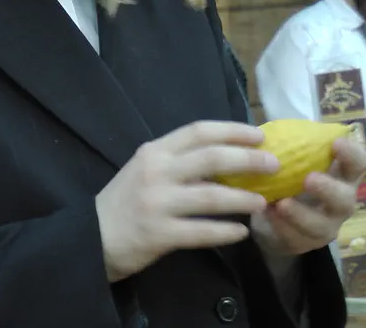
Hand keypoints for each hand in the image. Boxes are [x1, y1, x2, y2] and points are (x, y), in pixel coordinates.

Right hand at [95, 121, 278, 282]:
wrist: (92, 236)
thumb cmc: (125, 201)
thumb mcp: (146, 170)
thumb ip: (179, 162)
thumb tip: (228, 158)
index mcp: (154, 151)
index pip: (199, 132)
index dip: (232, 131)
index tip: (259, 136)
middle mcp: (156, 172)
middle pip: (211, 159)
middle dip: (247, 160)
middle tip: (274, 165)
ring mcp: (158, 203)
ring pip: (211, 196)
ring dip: (242, 198)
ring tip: (262, 202)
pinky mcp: (159, 233)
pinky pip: (201, 232)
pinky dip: (225, 232)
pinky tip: (241, 233)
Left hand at [251, 135, 365, 256]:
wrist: (273, 215)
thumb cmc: (291, 178)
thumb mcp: (293, 160)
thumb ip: (293, 146)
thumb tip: (274, 130)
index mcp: (341, 176)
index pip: (358, 164)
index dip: (352, 154)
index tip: (336, 143)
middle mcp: (340, 202)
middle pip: (347, 200)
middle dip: (329, 189)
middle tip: (309, 178)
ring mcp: (326, 226)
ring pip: (322, 226)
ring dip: (302, 214)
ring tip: (282, 203)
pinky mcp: (306, 243)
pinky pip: (296, 238)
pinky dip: (281, 225)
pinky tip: (268, 213)